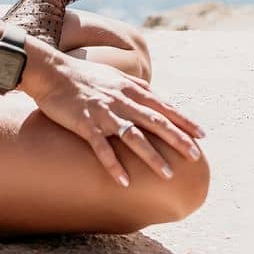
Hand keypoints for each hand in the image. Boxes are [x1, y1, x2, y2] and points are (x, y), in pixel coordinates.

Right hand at [27, 54, 206, 186]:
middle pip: (155, 121)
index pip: (164, 107)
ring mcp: (104, 113)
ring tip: (168, 174)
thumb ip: (136, 87)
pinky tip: (125, 181)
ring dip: (152, 156)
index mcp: (130, 90)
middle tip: (195, 155)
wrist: (52, 72)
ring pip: (133, 137)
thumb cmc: (84, 75)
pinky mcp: (85, 124)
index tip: (202, 135)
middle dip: (177, 139)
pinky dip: (114, 164)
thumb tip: (155, 96)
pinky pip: (102, 148)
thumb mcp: (115, 77)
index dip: (184, 121)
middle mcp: (121, 101)